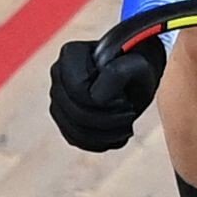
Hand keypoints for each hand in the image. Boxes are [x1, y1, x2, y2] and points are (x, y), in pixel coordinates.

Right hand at [49, 38, 162, 152]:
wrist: (137, 75)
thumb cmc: (139, 67)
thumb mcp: (137, 66)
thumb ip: (117, 74)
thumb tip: (96, 98)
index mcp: (71, 54)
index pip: (78, 92)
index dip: (105, 103)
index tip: (126, 98)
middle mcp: (58, 74)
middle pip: (75, 114)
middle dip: (108, 121)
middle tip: (130, 113)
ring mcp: (57, 96)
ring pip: (75, 131)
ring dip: (107, 134)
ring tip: (127, 124)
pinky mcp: (62, 117)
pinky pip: (76, 140)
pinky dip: (101, 142)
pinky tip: (118, 133)